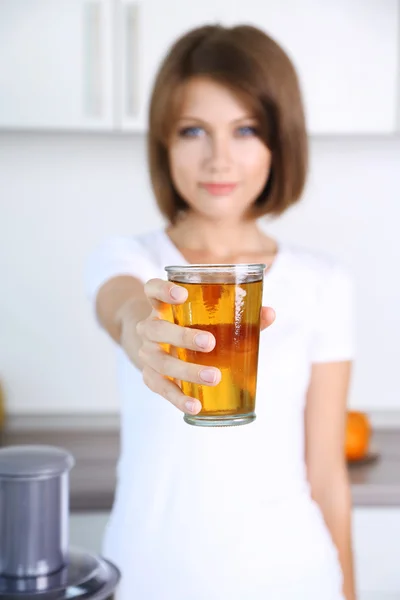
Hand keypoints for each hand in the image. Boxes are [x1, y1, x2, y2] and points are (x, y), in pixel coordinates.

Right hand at [135, 278, 274, 414]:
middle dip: (182, 336)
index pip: (152, 290)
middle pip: (156, 329)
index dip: (163, 290)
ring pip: (160, 362)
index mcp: (162, 306)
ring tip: (214, 377)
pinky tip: (195, 406)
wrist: (161, 349)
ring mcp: (147, 354)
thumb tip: (269, 313)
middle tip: (210, 343)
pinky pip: (162, 388)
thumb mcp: (209, 317)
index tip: (182, 294)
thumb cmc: (193, 327)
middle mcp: (150, 328)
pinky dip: (178, 398)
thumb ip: (238, 314)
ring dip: (187, 370)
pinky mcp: (150, 377)